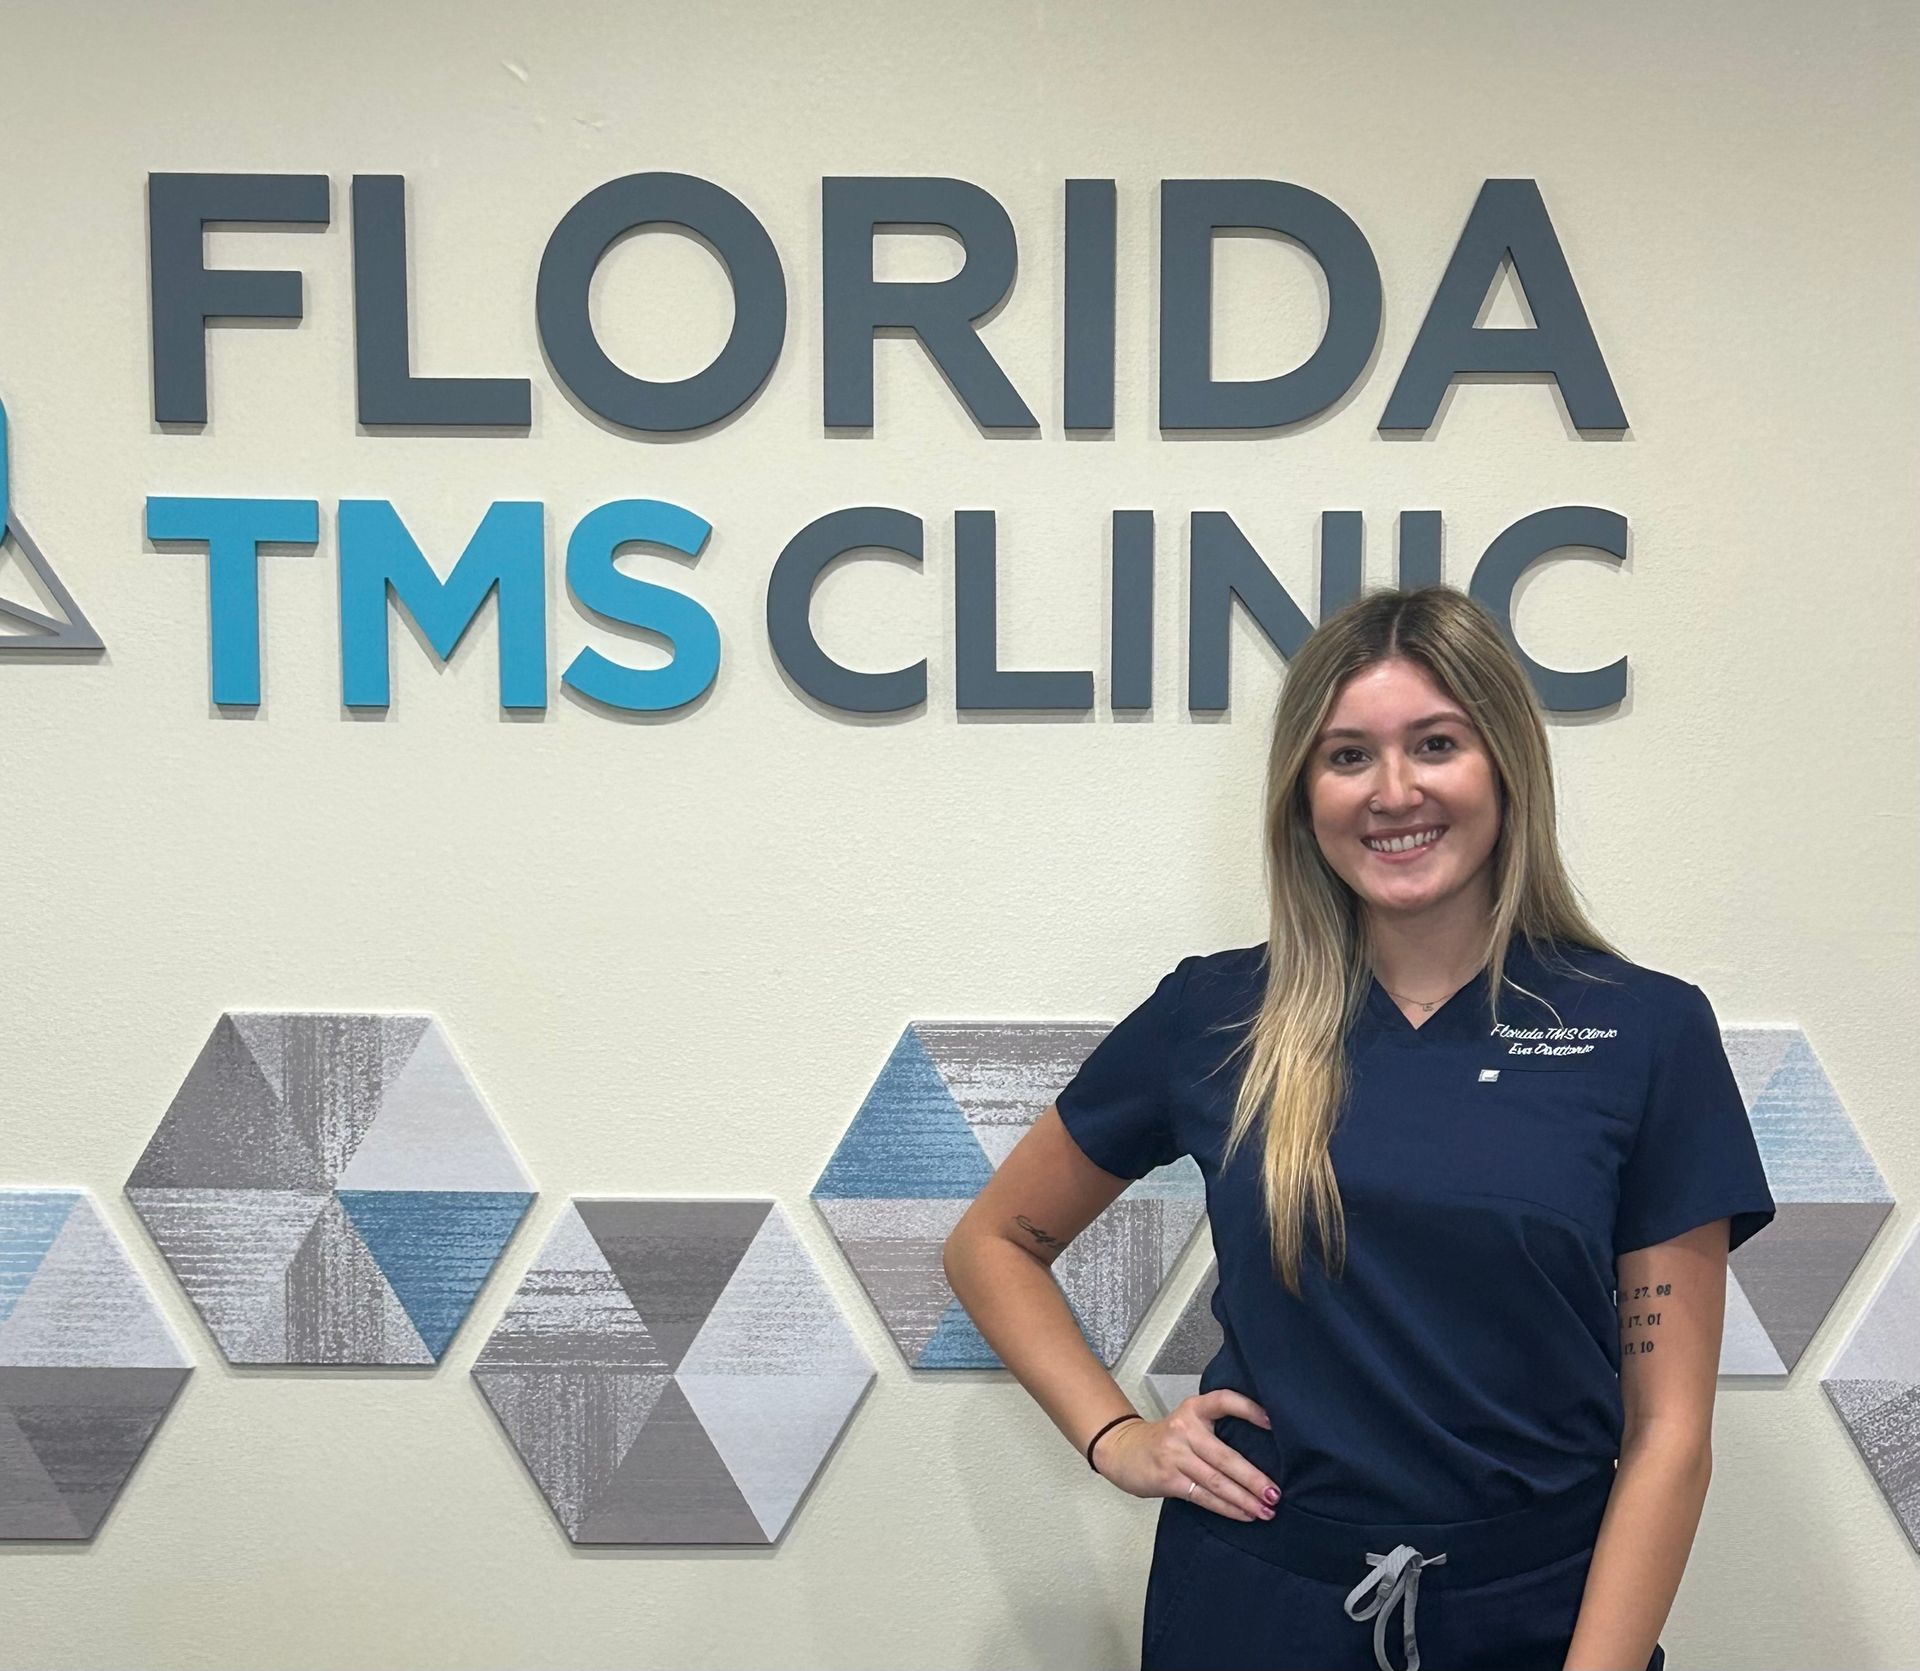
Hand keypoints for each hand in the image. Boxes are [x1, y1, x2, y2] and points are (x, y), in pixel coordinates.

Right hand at [1090, 1391, 1280, 1520]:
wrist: (1124, 1451)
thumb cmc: (1167, 1439)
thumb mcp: (1188, 1423)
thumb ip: (1215, 1430)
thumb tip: (1262, 1455)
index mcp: (1194, 1408)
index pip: (1224, 1401)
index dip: (1248, 1410)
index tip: (1273, 1423)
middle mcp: (1184, 1428)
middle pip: (1225, 1456)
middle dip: (1254, 1478)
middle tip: (1276, 1493)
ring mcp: (1174, 1454)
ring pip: (1217, 1481)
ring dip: (1244, 1499)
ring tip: (1266, 1510)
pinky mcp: (1168, 1479)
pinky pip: (1204, 1496)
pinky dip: (1227, 1508)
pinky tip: (1244, 1514)